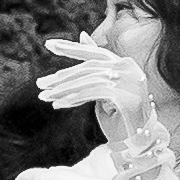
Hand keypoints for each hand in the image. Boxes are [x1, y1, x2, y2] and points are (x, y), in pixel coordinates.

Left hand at [36, 32, 152, 118]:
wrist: (140, 145)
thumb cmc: (121, 119)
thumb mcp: (103, 91)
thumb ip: (93, 69)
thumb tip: (82, 34)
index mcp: (124, 64)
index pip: (94, 52)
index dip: (70, 47)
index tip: (47, 44)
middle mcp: (129, 68)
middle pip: (88, 67)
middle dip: (61, 76)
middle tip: (39, 84)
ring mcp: (130, 82)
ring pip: (88, 80)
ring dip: (63, 89)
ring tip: (45, 97)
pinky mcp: (128, 98)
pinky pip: (94, 93)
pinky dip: (74, 97)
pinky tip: (59, 103)